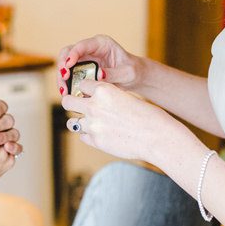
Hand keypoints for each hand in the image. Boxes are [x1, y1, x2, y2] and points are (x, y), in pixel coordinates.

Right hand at [56, 35, 148, 95]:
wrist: (134, 78)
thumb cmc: (133, 71)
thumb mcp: (127, 73)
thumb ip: (113, 73)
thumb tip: (98, 75)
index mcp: (101, 43)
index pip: (82, 45)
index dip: (73, 54)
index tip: (68, 66)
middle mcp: (90, 49)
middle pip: (68, 53)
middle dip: (62, 65)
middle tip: (64, 79)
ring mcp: (84, 59)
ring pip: (65, 65)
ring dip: (62, 78)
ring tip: (64, 91)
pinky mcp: (82, 70)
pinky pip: (70, 76)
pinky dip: (67, 85)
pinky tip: (69, 95)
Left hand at [60, 78, 190, 164]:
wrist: (157, 136)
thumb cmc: (148, 116)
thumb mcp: (127, 98)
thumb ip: (109, 99)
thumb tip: (97, 102)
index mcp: (104, 91)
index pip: (82, 84)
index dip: (86, 89)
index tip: (90, 93)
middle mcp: (94, 106)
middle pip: (67, 101)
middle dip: (73, 103)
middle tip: (81, 107)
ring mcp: (93, 125)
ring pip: (71, 122)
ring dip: (78, 122)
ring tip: (90, 123)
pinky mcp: (96, 141)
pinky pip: (82, 137)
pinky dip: (88, 135)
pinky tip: (100, 134)